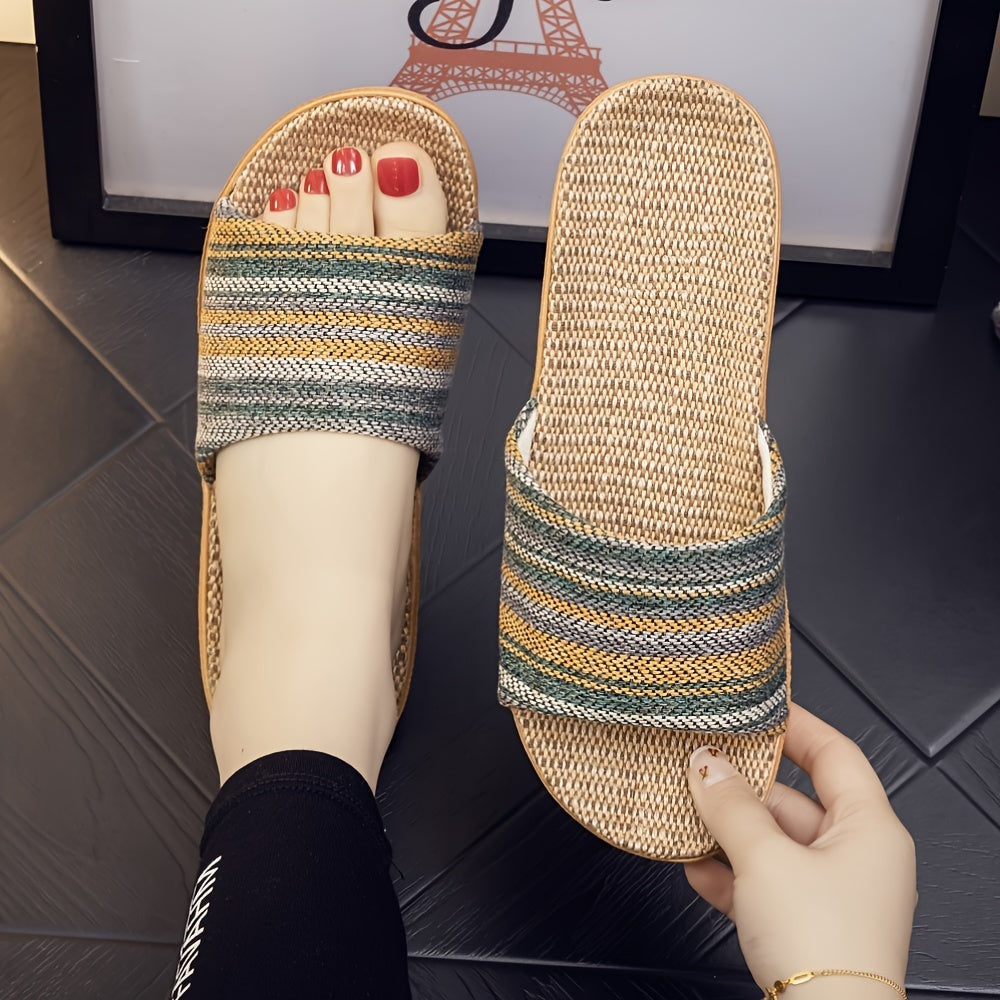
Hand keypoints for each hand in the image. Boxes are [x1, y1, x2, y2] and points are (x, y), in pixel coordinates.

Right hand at [686, 703, 916, 995]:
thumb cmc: (821, 945)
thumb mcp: (765, 858)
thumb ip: (730, 804)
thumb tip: (705, 764)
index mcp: (870, 828)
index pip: (836, 754)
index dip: (796, 726)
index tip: (758, 708)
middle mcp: (858, 857)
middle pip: (795, 800)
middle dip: (743, 789)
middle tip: (702, 767)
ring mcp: (833, 894)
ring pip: (774, 844)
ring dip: (729, 833)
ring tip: (688, 817)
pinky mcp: (808, 926)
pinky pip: (766, 883)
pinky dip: (731, 873)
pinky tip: (697, 867)